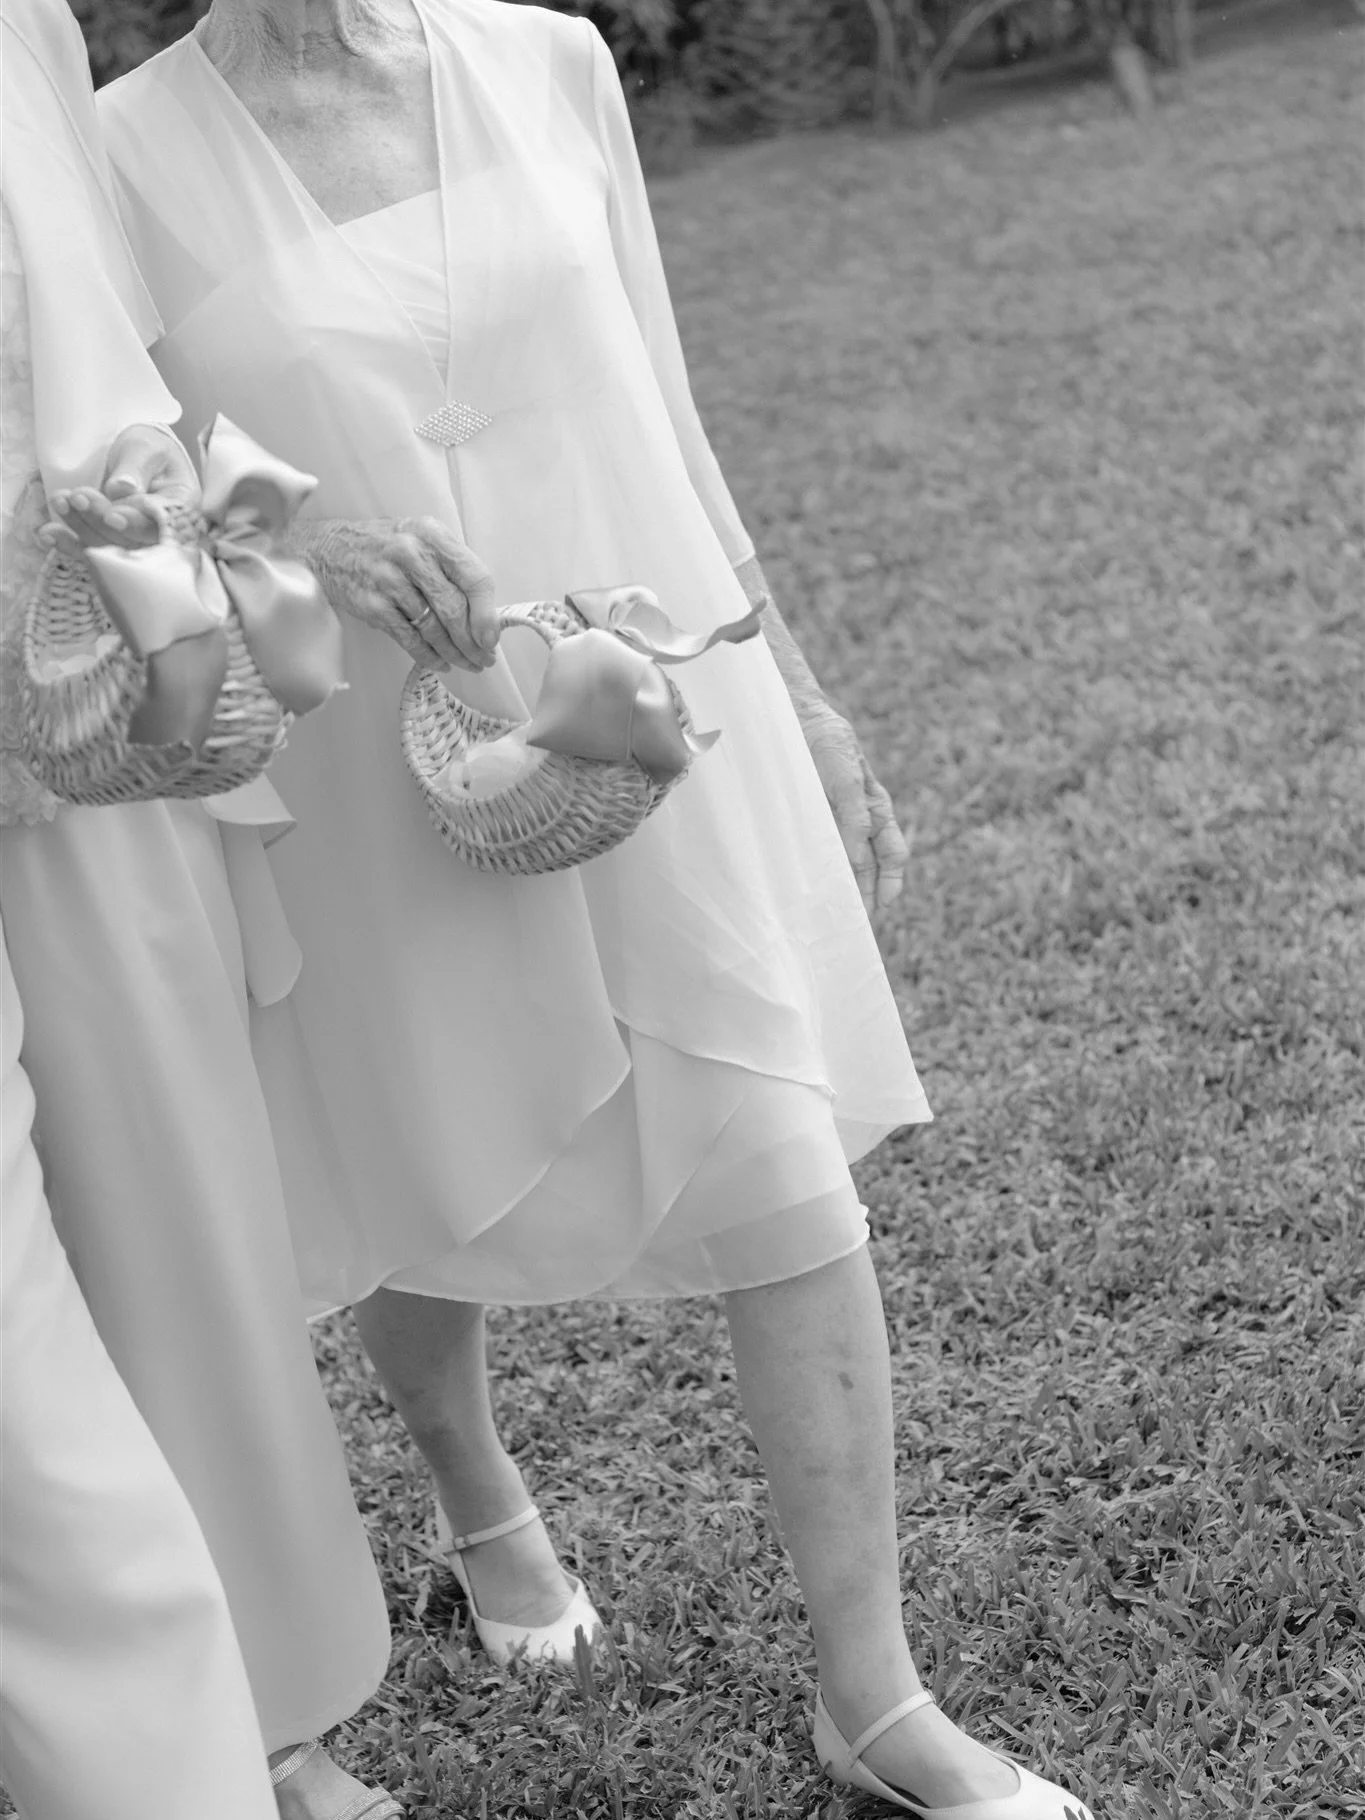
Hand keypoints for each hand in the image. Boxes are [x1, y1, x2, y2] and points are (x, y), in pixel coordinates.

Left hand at [42, 425, 199, 552]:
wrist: (136, 456)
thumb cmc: (149, 448)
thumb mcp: (146, 447)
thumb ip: (136, 467)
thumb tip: (123, 488)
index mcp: (181, 511)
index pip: (160, 525)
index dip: (136, 525)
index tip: (111, 515)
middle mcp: (161, 533)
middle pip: (133, 542)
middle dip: (100, 522)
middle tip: (77, 496)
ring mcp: (136, 541)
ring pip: (109, 547)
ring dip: (81, 527)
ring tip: (60, 500)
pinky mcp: (113, 543)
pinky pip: (93, 550)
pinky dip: (69, 544)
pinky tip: (49, 534)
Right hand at [302, 516, 497, 670]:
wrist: (329, 549)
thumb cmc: (386, 547)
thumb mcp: (421, 539)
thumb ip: (452, 567)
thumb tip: (485, 615)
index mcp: (431, 534)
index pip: (473, 576)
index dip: (487, 613)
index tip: (493, 637)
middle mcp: (411, 553)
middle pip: (454, 608)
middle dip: (474, 641)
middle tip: (484, 658)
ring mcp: (389, 580)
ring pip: (434, 627)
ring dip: (455, 652)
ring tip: (468, 663)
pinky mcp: (372, 605)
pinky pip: (409, 638)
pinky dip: (429, 655)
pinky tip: (441, 662)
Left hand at [803, 706, 907, 913]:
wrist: (797, 721)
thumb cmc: (829, 746)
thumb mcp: (846, 780)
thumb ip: (854, 817)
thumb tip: (858, 860)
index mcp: (877, 810)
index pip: (891, 856)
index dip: (888, 883)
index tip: (880, 907)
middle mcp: (859, 822)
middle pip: (869, 869)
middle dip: (864, 898)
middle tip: (853, 927)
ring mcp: (835, 825)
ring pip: (844, 867)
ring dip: (841, 892)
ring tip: (831, 920)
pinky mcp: (811, 824)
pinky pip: (816, 854)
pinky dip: (816, 875)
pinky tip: (807, 892)